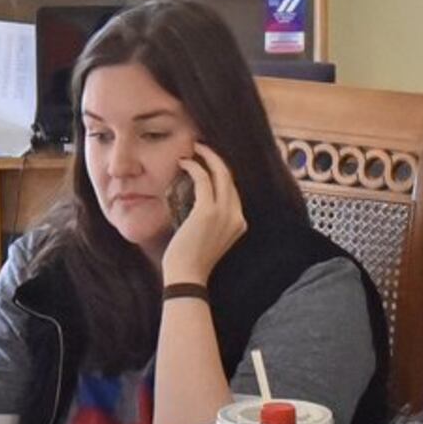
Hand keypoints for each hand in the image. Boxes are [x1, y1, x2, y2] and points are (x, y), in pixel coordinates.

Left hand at [158, 149, 247, 285]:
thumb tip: (196, 203)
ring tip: (194, 148)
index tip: (208, 160)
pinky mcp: (207, 211)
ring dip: (207, 156)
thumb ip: (210, 220)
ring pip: (221, 173)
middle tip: (201, 147)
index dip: (222, 171)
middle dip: (216, 158)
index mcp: (239, 223)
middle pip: (231, 177)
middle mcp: (237, 216)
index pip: (233, 189)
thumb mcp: (208, 237)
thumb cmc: (191, 260)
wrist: (187, 277)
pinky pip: (203, 179)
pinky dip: (194, 167)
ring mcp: (224, 213)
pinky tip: (183, 162)